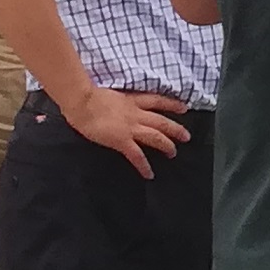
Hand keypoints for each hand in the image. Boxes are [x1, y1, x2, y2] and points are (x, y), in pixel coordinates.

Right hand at [60, 85, 189, 176]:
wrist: (82, 102)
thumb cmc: (89, 96)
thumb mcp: (110, 95)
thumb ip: (117, 101)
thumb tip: (114, 105)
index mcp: (132, 100)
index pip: (157, 101)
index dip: (172, 104)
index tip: (184, 107)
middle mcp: (136, 113)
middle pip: (161, 121)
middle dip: (176, 129)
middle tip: (187, 136)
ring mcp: (131, 127)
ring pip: (156, 137)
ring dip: (167, 145)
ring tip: (174, 153)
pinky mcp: (122, 141)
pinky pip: (137, 155)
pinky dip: (144, 166)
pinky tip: (149, 174)